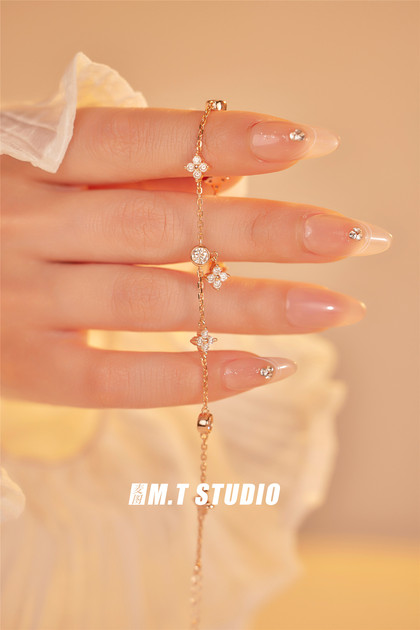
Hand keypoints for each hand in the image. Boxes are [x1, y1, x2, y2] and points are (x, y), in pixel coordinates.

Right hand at [1, 107, 391, 407]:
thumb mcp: (45, 170)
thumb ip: (132, 174)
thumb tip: (232, 180)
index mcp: (34, 160)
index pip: (144, 141)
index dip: (228, 137)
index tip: (309, 143)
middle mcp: (31, 225)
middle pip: (167, 226)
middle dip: (268, 232)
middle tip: (352, 236)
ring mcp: (26, 299)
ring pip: (156, 303)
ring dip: (253, 306)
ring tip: (334, 307)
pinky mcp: (27, 366)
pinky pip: (118, 379)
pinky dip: (196, 376)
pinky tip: (268, 368)